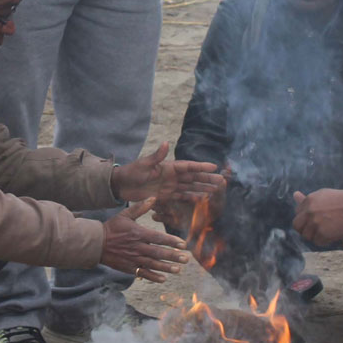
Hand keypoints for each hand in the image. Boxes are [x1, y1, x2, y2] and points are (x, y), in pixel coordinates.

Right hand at [100, 198, 189, 282]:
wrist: (95, 243)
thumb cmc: (112, 228)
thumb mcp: (125, 215)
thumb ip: (140, 207)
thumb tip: (153, 197)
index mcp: (138, 233)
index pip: (158, 238)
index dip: (171, 241)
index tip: (183, 244)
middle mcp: (137, 247)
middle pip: (158, 252)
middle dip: (173, 256)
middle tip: (186, 258)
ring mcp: (133, 258)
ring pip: (152, 264)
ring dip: (166, 267)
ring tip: (178, 270)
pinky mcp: (128, 267)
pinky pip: (142, 273)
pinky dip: (153, 276)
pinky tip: (163, 279)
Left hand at [110, 142, 224, 202]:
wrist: (121, 186)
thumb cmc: (131, 172)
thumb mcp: (144, 164)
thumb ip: (157, 156)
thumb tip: (167, 143)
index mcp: (168, 167)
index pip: (188, 166)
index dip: (201, 167)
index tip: (214, 167)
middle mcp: (172, 176)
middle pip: (193, 177)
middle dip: (207, 179)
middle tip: (222, 180)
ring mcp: (170, 185)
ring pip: (190, 187)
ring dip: (203, 188)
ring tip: (216, 189)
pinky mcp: (165, 195)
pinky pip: (182, 196)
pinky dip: (192, 197)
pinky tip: (201, 199)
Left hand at [292, 189, 342, 246]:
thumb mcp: (325, 195)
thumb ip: (309, 198)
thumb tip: (295, 194)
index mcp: (309, 200)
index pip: (298, 212)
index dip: (306, 217)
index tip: (316, 219)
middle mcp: (309, 211)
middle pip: (297, 225)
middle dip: (305, 229)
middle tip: (316, 230)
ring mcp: (314, 222)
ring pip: (306, 235)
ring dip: (315, 235)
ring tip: (328, 231)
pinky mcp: (321, 233)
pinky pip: (317, 241)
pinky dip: (325, 241)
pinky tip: (333, 235)